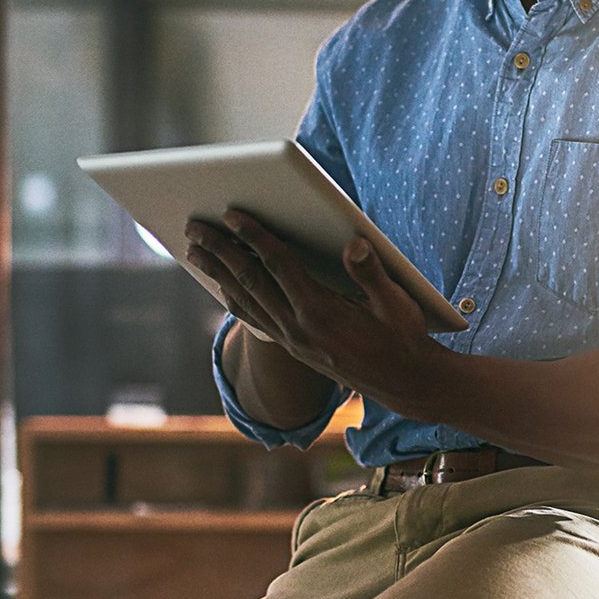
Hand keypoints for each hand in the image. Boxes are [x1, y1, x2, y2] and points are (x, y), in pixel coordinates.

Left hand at [184, 208, 443, 411]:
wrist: (405, 384)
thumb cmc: (404, 338)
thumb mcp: (398, 304)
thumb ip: (372, 273)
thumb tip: (354, 243)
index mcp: (321, 313)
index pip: (279, 267)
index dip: (255, 237)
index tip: (232, 214)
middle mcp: (298, 329)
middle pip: (249, 281)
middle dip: (220, 251)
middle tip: (194, 226)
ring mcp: (292, 340)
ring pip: (245, 301)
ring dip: (217, 272)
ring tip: (195, 249)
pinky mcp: (293, 347)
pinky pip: (254, 319)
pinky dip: (233, 297)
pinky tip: (222, 284)